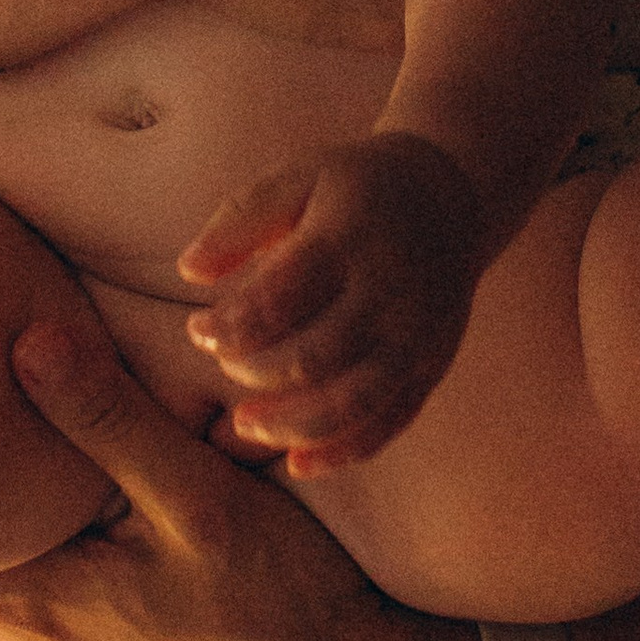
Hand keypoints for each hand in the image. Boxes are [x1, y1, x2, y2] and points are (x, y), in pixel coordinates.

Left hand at [0, 308, 483, 640]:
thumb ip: (112, 422)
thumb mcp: (200, 497)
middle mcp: (27, 634)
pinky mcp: (83, 630)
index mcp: (36, 606)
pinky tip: (39, 460)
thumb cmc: (280, 600)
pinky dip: (23, 514)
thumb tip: (26, 344)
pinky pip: (23, 563)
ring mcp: (52, 638)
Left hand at [180, 132, 484, 472]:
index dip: (230, 325)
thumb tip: (189, 270)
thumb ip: (240, 220)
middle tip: (222, 367)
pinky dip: (345, 451)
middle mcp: (391, 290)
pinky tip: (298, 462)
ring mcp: (418, 335)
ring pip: (355, 401)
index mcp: (351, 237)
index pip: (282, 296)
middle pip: (317, 355)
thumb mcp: (297, 178)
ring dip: (294, 426)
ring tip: (245, 427)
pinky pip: (391, 422)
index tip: (197, 329)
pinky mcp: (433, 366)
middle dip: (256, 373)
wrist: (451, 198)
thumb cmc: (354, 188)